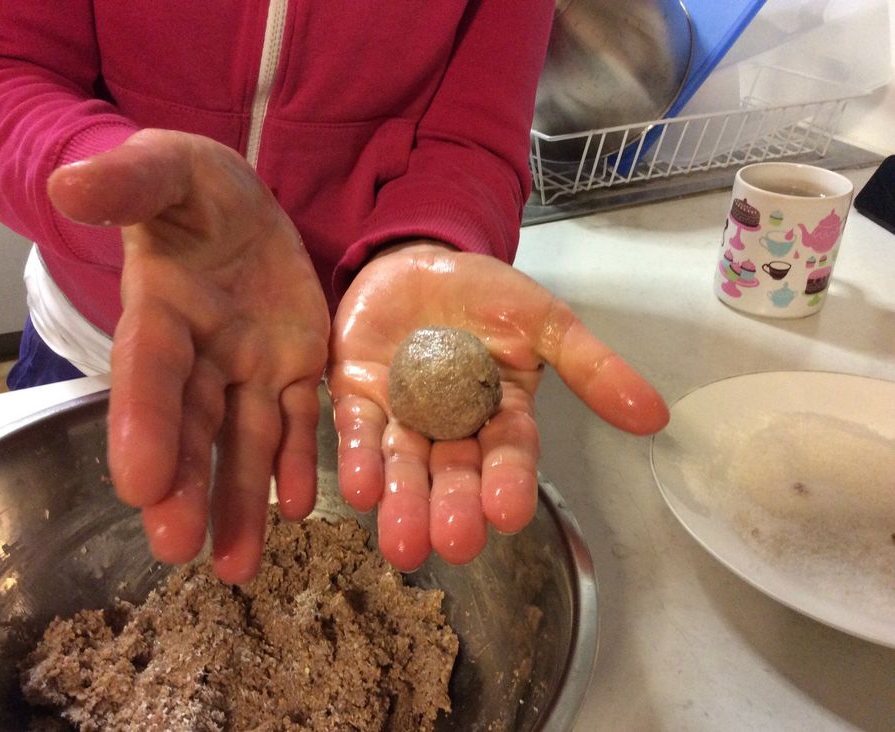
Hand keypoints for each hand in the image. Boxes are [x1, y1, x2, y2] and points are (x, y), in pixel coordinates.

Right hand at [48, 129, 329, 583]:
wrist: (238, 208)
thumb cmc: (191, 188)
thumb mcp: (166, 169)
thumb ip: (129, 180)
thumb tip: (70, 183)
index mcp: (161, 310)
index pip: (148, 372)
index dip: (142, 423)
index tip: (135, 485)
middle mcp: (199, 354)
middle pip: (190, 424)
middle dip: (184, 485)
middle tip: (177, 550)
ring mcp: (248, 367)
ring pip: (245, 440)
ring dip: (242, 501)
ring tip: (238, 565)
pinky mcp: (293, 369)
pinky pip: (300, 420)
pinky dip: (299, 462)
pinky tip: (299, 507)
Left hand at [327, 241, 668, 570]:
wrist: (417, 259)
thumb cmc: (485, 293)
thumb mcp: (544, 321)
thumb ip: (591, 366)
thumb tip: (655, 416)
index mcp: (500, 416)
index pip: (509, 456)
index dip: (509, 483)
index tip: (509, 513)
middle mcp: (451, 429)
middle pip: (453, 475)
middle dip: (453, 508)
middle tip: (453, 543)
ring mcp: (402, 418)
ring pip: (404, 468)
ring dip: (404, 505)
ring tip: (403, 544)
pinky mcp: (356, 400)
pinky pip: (356, 436)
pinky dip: (358, 462)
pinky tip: (360, 490)